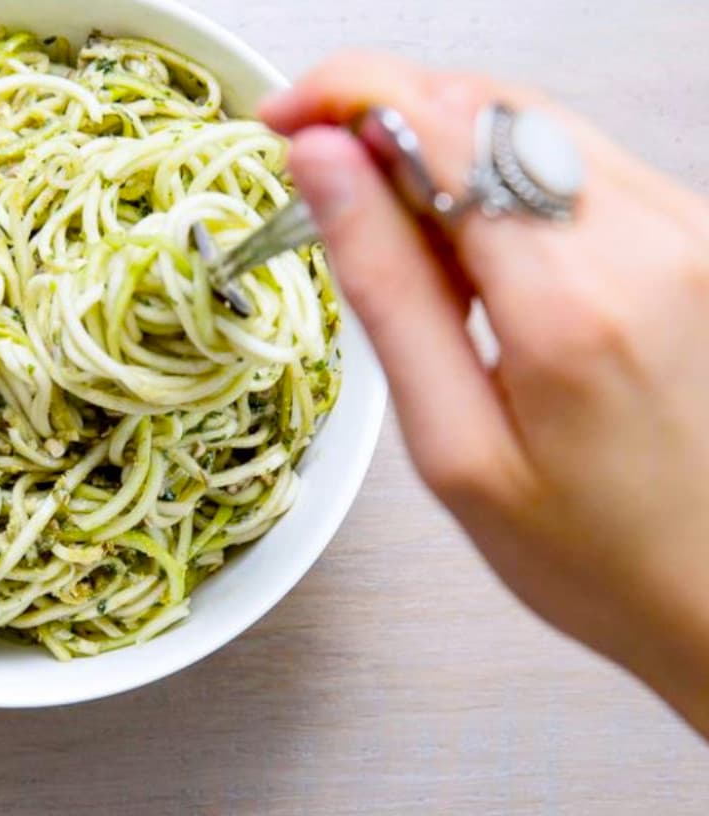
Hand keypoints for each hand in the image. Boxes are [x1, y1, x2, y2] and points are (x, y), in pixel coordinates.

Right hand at [260, 54, 708, 733]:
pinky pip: (565, 158)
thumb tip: (322, 165)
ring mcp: (677, 226)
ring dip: (436, 148)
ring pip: (524, 120)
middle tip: (319, 178)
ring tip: (396, 240)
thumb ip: (384, 287)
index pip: (448, 123)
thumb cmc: (582, 546)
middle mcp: (645, 238)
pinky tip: (464, 250)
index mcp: (573, 300)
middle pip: (487, 103)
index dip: (350, 95)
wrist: (703, 583)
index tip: (284, 116)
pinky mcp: (683, 229)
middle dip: (385, 115)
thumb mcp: (448, 440)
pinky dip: (492, 177)